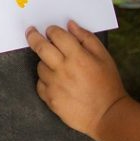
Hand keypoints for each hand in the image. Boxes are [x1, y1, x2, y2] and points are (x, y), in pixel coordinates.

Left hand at [26, 21, 128, 137]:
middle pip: (40, 47)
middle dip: (34, 36)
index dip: (52, 30)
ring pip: (40, 66)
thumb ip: (86, 38)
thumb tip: (70, 25)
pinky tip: (57, 83)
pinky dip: (45, 80)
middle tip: (32, 32)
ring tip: (59, 68)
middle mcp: (63, 69)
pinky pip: (40, 83)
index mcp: (77, 57)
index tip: (51, 30)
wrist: (108, 115)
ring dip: (46, 62)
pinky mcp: (50, 98)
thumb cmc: (108, 84)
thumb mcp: (104, 57)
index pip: (56, 35)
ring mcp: (54, 85)